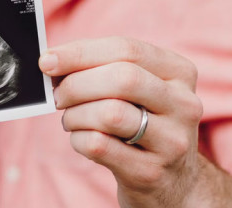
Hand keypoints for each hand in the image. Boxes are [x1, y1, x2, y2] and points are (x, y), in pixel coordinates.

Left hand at [42, 37, 204, 206]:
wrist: (174, 183)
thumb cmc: (144, 125)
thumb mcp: (140, 92)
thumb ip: (104, 69)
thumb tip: (53, 61)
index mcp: (180, 73)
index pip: (127, 49)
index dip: (80, 52)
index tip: (47, 60)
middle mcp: (184, 104)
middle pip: (122, 78)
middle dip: (77, 85)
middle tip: (58, 96)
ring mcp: (172, 141)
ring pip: (110, 113)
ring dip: (75, 115)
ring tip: (71, 120)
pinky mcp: (151, 172)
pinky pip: (100, 146)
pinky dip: (78, 140)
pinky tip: (81, 140)